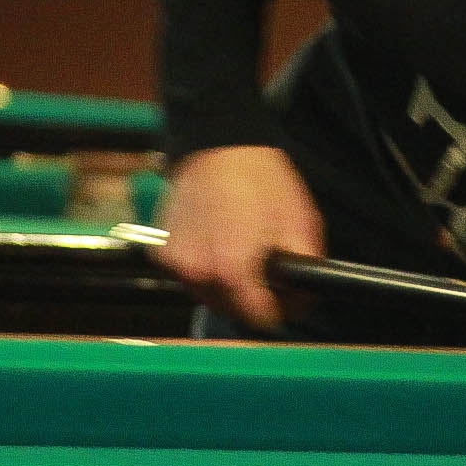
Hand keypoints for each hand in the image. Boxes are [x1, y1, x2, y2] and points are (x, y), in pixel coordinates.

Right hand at [155, 145, 324, 330]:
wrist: (220, 146)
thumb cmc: (261, 181)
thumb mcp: (300, 223)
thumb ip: (304, 269)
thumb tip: (303, 301)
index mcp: (233, 271)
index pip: (259, 319)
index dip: (278, 309)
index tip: (283, 296)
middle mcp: (198, 274)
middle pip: (231, 310)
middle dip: (251, 297)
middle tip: (263, 269)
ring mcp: (176, 264)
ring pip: (208, 296)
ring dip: (225, 286)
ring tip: (239, 252)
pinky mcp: (162, 253)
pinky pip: (188, 276)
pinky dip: (202, 268)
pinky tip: (215, 243)